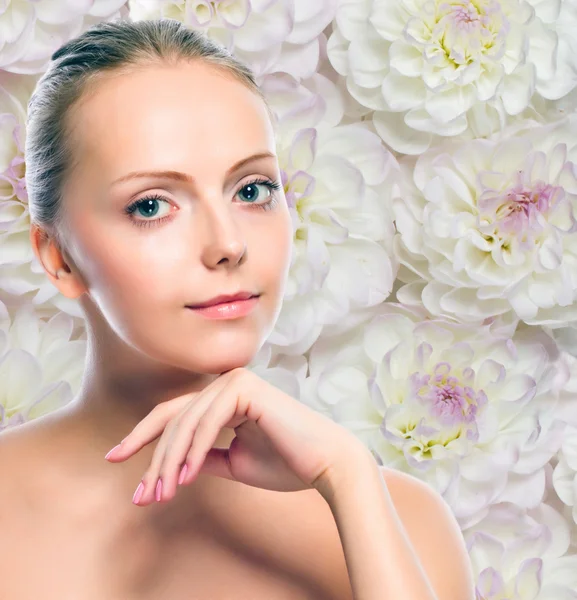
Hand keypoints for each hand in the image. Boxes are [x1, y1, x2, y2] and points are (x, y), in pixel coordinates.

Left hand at [104, 367, 370, 505]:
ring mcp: (235, 381)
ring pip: (185, 422)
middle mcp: (227, 383)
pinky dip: (193, 451)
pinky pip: (207, 422)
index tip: (115, 459)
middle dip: (152, 457)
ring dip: (169, 461)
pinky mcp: (245, 387)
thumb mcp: (234, 463)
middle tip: (142, 495)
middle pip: (173, 418)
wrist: (325, 463)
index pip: (175, 414)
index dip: (143, 437)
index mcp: (225, 397)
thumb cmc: (285, 463)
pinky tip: (185, 477)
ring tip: (161, 494)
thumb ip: (206, 457)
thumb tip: (175, 465)